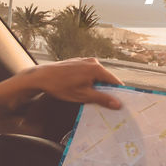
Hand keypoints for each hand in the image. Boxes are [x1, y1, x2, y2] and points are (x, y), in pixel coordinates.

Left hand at [0, 58, 121, 129]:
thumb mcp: (83, 96)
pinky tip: (86, 91)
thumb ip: (102, 99)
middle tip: (109, 104)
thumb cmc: (61, 86)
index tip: (123, 102)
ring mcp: (84, 61)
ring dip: (98, 87)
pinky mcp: (78, 63)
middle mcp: (92, 62)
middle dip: (107, 91)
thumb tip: (118, 104)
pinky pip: (89, 73)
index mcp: (96, 68)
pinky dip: (90, 82)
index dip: (119, 92)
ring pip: (97, 76)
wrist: (42, 77)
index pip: (114, 81)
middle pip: (106, 78)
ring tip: (96, 99)